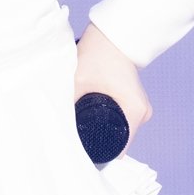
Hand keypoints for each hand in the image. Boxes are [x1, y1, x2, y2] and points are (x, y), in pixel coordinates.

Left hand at [74, 23, 151, 153]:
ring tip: (81, 135)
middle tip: (75, 146)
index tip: (81, 159)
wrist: (112, 36)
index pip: (120, 151)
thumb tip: (51, 125)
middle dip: (99, 145)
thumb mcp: (76, 82)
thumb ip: (65, 104)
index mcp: (135, 112)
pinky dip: (108, 123)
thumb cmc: (97, 55)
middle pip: (120, 142)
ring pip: (120, 131)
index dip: (100, 157)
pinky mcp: (134, 102)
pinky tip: (92, 123)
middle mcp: (142, 114)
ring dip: (103, 133)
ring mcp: (140, 108)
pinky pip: (121, 121)